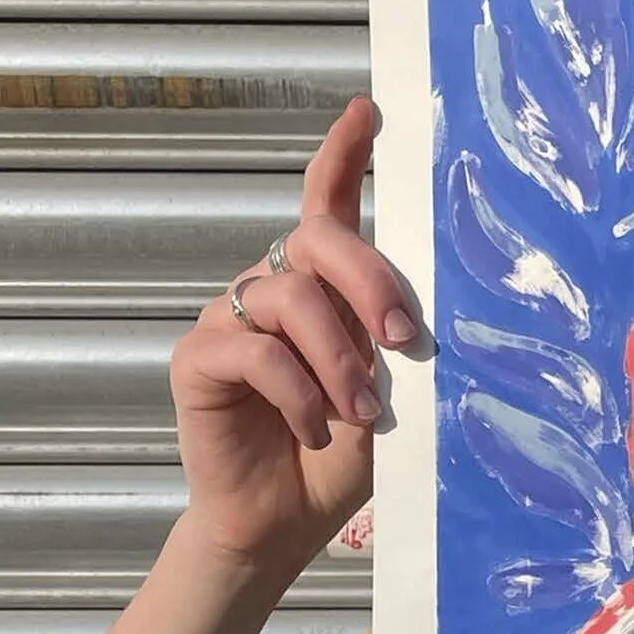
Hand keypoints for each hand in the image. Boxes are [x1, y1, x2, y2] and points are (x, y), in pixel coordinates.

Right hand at [168, 97, 417, 577]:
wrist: (285, 523)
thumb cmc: (344, 456)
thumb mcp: (393, 392)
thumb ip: (398, 343)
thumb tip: (435, 317)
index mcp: (323, 284)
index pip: (326, 203)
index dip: (343, 154)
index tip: (368, 110)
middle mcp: (272, 286)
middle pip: (317, 241)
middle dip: (372, 283)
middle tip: (407, 342)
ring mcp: (230, 319)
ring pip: (290, 299)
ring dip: (339, 358)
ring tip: (364, 413)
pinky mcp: (198, 360)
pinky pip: (254, 352)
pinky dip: (298, 392)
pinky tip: (316, 429)